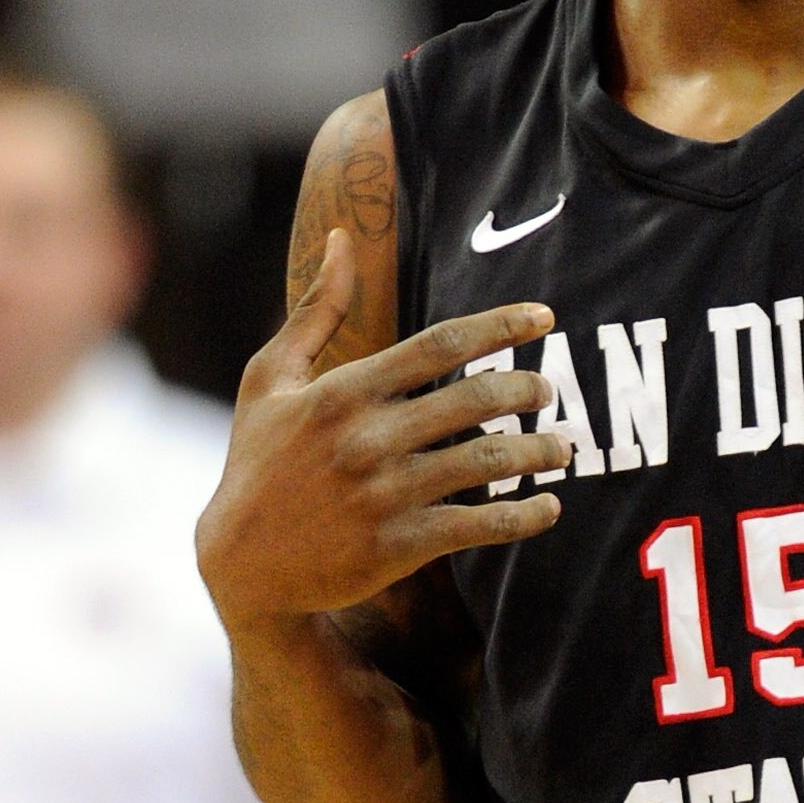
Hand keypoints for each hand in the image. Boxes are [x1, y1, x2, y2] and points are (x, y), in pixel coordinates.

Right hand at [196, 230, 569, 629]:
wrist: (243, 564)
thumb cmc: (258, 462)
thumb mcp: (270, 378)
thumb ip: (314, 310)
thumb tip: (339, 238)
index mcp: (345, 391)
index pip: (441, 344)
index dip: (501, 327)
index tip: (544, 317)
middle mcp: (370, 438)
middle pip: (477, 398)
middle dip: (528, 389)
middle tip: (548, 391)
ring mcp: (388, 493)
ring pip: (489, 460)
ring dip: (540, 451)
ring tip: (561, 448)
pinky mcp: (401, 545)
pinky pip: (482, 525)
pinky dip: (526, 516)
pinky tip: (549, 507)